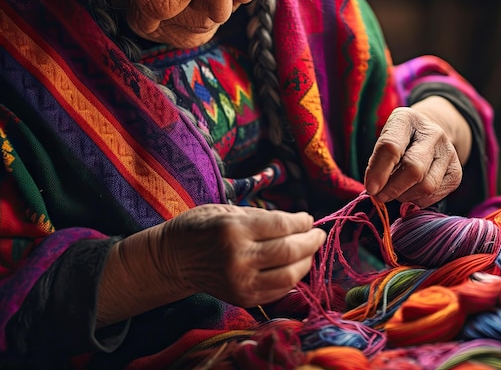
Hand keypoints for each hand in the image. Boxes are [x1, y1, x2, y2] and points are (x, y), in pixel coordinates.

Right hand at [156, 204, 325, 307]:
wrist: (172, 259)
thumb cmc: (199, 228)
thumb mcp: (226, 210)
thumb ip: (262, 218)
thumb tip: (298, 223)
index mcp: (234, 230)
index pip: (281, 225)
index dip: (301, 222)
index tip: (308, 218)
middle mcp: (238, 258)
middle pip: (290, 251)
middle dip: (311, 241)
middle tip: (319, 234)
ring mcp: (241, 282)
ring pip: (290, 275)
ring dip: (307, 261)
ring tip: (309, 250)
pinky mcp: (242, 298)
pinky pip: (279, 290)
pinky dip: (293, 278)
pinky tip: (295, 266)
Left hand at [363, 106, 462, 206]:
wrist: (428, 136)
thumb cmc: (398, 141)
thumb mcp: (384, 140)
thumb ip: (377, 161)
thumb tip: (375, 191)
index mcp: (407, 119)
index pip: (391, 147)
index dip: (378, 171)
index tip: (370, 188)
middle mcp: (433, 133)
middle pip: (413, 169)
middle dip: (392, 188)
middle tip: (379, 196)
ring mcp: (448, 152)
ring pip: (426, 186)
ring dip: (404, 196)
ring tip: (395, 191)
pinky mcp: (456, 172)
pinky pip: (434, 195)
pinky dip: (417, 200)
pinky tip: (410, 191)